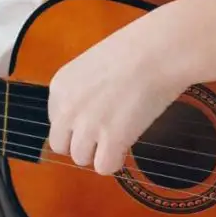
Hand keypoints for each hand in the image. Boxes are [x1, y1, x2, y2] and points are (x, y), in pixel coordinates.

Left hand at [47, 18, 192, 175]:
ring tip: (120, 136)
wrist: (159, 51)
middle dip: (81, 143)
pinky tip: (127, 145)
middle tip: (105, 133)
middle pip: (61, 144)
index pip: (56, 120)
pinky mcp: (111, 140)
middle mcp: (67, 109)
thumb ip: (84, 90)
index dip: (77, 122)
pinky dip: (116, 161)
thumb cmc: (136, 49)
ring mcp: (87, 126)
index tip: (97, 115)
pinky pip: (104, 167)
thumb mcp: (93, 65)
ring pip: (81, 158)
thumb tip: (91, 110)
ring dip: (99, 152)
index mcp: (60, 87)